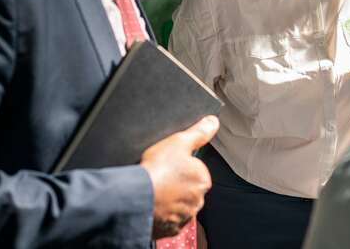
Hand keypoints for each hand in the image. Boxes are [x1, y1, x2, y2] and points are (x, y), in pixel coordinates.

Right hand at [140, 115, 218, 238]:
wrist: (136, 197)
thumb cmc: (158, 169)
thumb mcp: (179, 142)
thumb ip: (198, 133)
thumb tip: (213, 122)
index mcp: (202, 180)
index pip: (196, 171)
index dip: (181, 166)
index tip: (169, 165)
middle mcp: (197, 200)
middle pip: (188, 189)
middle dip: (177, 184)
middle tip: (160, 177)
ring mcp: (184, 216)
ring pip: (178, 204)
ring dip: (169, 199)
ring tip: (154, 190)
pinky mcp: (170, 228)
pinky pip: (168, 219)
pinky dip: (162, 213)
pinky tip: (152, 203)